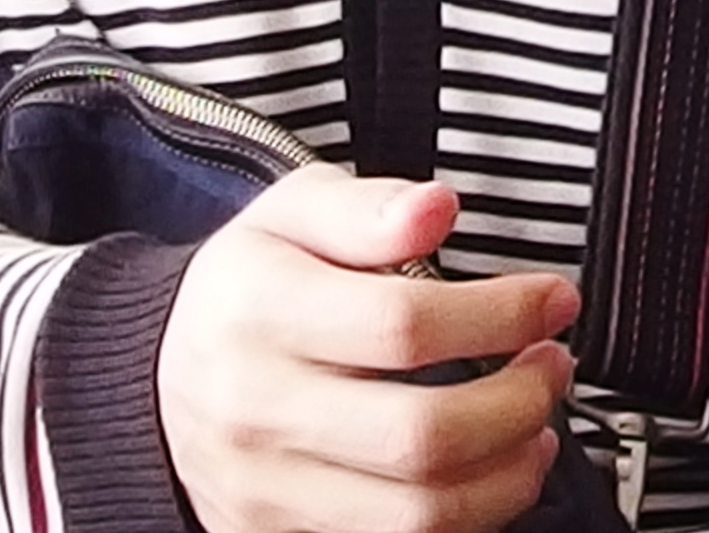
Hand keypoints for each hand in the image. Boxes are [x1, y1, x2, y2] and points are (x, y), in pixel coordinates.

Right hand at [159, 167, 574, 532]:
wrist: (155, 381)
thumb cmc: (246, 291)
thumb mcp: (291, 213)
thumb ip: (367, 208)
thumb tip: (437, 209)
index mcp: (260, 314)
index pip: (404, 326)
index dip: (502, 314)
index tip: (553, 299)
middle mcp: (259, 413)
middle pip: (420, 435)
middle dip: (520, 401)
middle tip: (553, 364)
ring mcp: (269, 492)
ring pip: (416, 513)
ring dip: (509, 472)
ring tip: (537, 423)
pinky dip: (468, 519)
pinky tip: (493, 472)